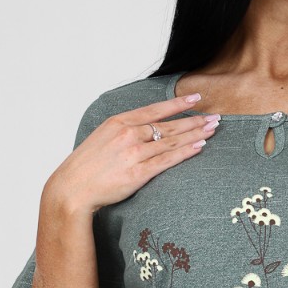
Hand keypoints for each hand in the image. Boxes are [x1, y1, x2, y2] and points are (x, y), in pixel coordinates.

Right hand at [44, 94, 220, 215]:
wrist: (72, 188)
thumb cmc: (86, 166)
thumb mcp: (102, 138)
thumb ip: (123, 130)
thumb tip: (143, 128)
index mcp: (118, 123)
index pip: (154, 109)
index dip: (177, 104)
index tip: (196, 99)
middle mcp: (128, 135)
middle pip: (168, 125)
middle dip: (194, 120)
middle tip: (214, 117)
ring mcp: (134, 154)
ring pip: (171, 141)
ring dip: (195, 134)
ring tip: (212, 130)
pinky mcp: (138, 173)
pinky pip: (167, 160)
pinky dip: (185, 152)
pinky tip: (199, 147)